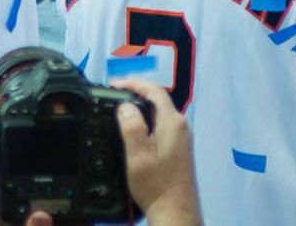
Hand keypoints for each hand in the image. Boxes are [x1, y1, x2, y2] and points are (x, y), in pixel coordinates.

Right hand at [118, 82, 202, 225]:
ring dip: (140, 108)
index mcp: (173, 122)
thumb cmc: (156, 185)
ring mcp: (181, 139)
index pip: (154, 90)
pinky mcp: (179, 150)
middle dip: (135, 94)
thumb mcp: (138, 154)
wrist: (175, 214)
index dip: (134, 83)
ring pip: (159, 113)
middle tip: (114, 96)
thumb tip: (125, 105)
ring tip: (120, 110)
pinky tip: (134, 130)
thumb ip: (131, 126)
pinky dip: (146, 121)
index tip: (114, 85)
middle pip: (157, 100)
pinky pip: (161, 125)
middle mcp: (181, 127)